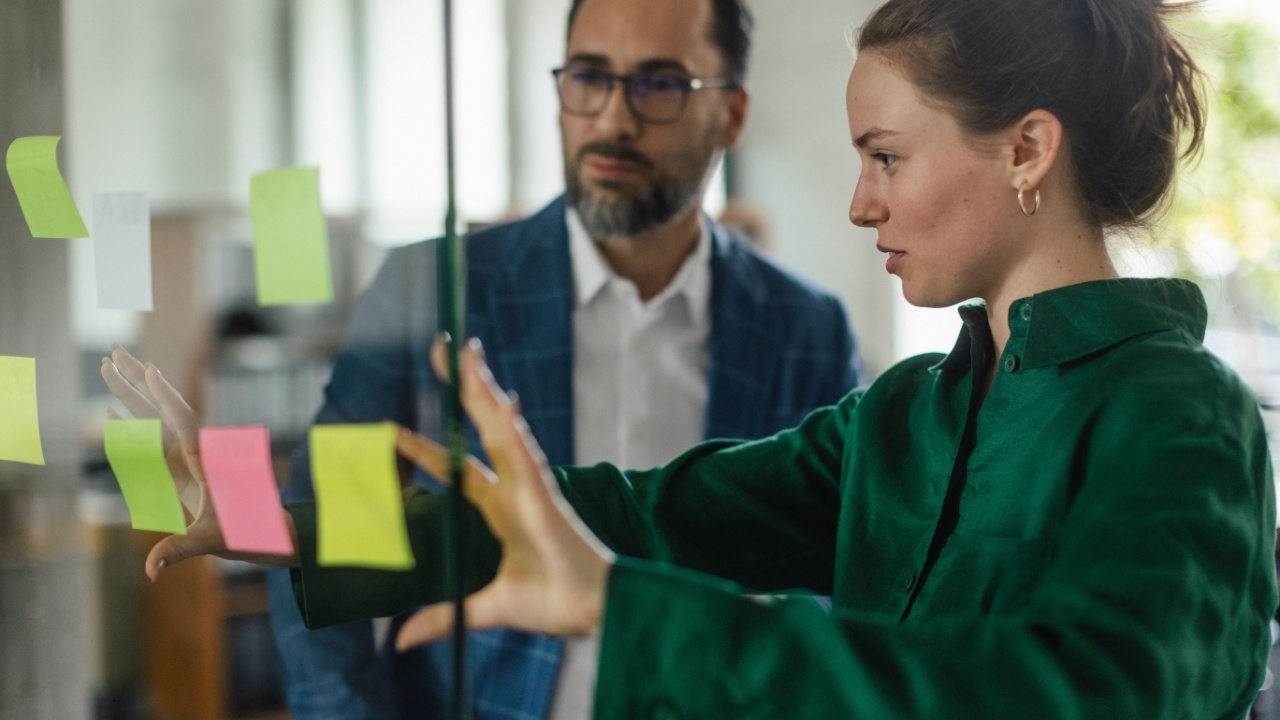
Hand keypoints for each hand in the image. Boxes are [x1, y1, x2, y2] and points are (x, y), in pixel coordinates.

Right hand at [100, 346, 298, 578]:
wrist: (263, 534)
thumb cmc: (243, 534)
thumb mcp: (209, 542)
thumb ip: (179, 551)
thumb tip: (149, 571)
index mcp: (204, 460)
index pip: (182, 420)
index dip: (166, 397)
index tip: (151, 370)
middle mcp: (193, 452)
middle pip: (163, 408)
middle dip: (139, 380)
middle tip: (114, 352)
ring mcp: (184, 459)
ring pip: (154, 420)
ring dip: (130, 395)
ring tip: (107, 368)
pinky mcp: (178, 470)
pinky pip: (150, 443)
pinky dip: (130, 426)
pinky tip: (110, 413)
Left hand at [393, 339, 614, 649]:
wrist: (592, 610)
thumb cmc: (553, 603)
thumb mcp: (483, 609)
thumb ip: (442, 617)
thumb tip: (399, 639)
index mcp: (501, 508)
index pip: (457, 467)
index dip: (426, 448)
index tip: (393, 432)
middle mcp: (514, 486)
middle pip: (481, 426)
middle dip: (462, 387)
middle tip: (442, 348)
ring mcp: (529, 485)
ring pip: (501, 425)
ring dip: (484, 388)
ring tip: (466, 352)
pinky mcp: (543, 494)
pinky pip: (525, 453)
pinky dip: (511, 427)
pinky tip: (498, 401)